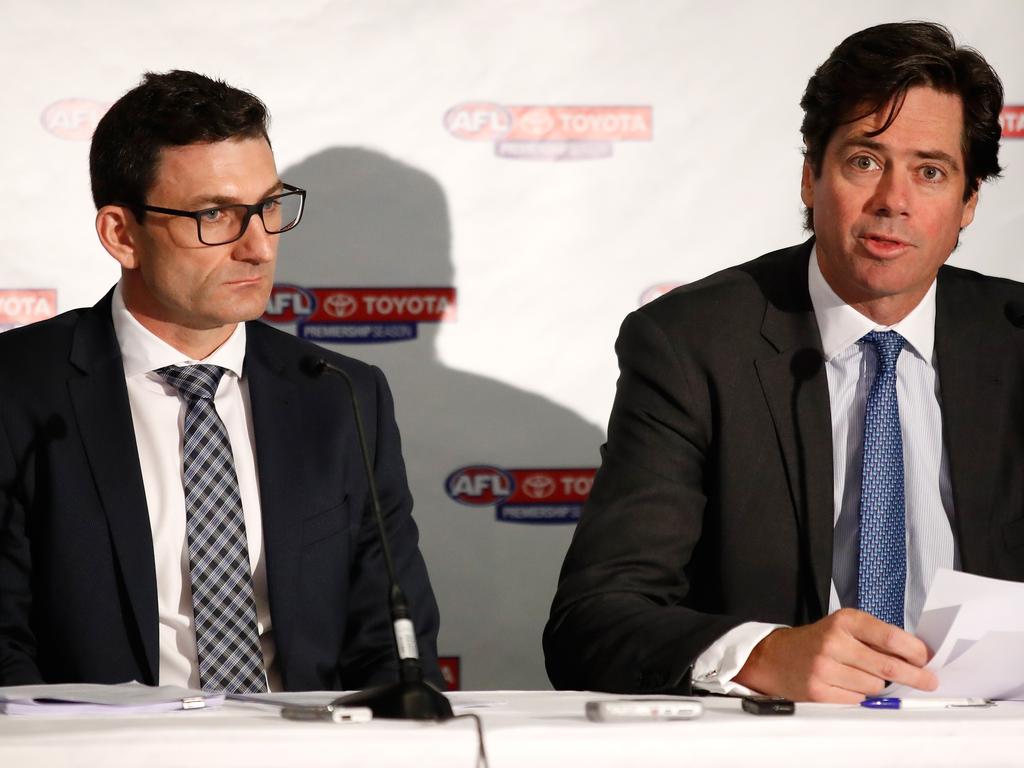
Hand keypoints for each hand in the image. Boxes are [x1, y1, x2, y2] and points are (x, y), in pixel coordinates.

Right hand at [732, 608, 937, 702]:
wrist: (776, 656)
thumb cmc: (818, 642)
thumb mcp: (844, 628)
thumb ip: (876, 638)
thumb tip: (916, 657)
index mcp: (844, 621)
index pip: (889, 637)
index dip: (914, 651)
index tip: (926, 660)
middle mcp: (833, 642)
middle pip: (886, 667)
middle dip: (913, 677)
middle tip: (928, 682)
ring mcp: (824, 668)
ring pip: (874, 687)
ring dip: (878, 687)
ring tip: (862, 677)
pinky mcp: (819, 691)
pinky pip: (857, 701)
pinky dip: (860, 697)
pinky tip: (847, 686)